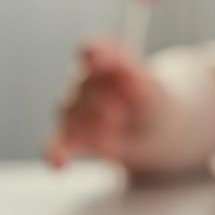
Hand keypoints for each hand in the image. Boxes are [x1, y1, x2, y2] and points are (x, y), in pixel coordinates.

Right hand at [44, 39, 164, 169]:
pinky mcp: (70, 137)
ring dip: (87, 128)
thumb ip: (135, 79)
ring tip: (112, 139)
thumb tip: (119, 80)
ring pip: (68, 114)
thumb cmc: (154, 103)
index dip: (93, 54)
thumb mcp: (154, 92)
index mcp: (107, 61)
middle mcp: (85, 82)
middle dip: (99, 102)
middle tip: (119, 115)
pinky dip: (56, 153)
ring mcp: (74, 109)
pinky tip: (59, 165)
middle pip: (82, 87)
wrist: (158, 130)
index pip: (93, 50)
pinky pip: (56, 143)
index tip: (99, 61)